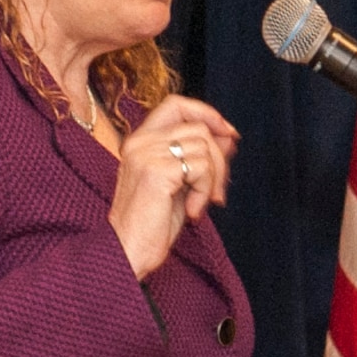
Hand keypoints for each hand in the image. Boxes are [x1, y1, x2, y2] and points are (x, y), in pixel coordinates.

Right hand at [108, 95, 239, 279]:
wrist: (128, 251)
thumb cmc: (152, 224)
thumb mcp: (180, 184)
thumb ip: (199, 157)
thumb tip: (228, 136)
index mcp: (140, 141)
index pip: (176, 105)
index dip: (207, 113)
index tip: (229, 134)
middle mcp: (139, 142)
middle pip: (199, 127)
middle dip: (220, 159)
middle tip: (219, 191)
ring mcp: (145, 154)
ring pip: (204, 147)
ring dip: (213, 179)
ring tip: (202, 203)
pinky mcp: (156, 171)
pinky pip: (201, 167)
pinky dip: (205, 191)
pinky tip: (193, 211)